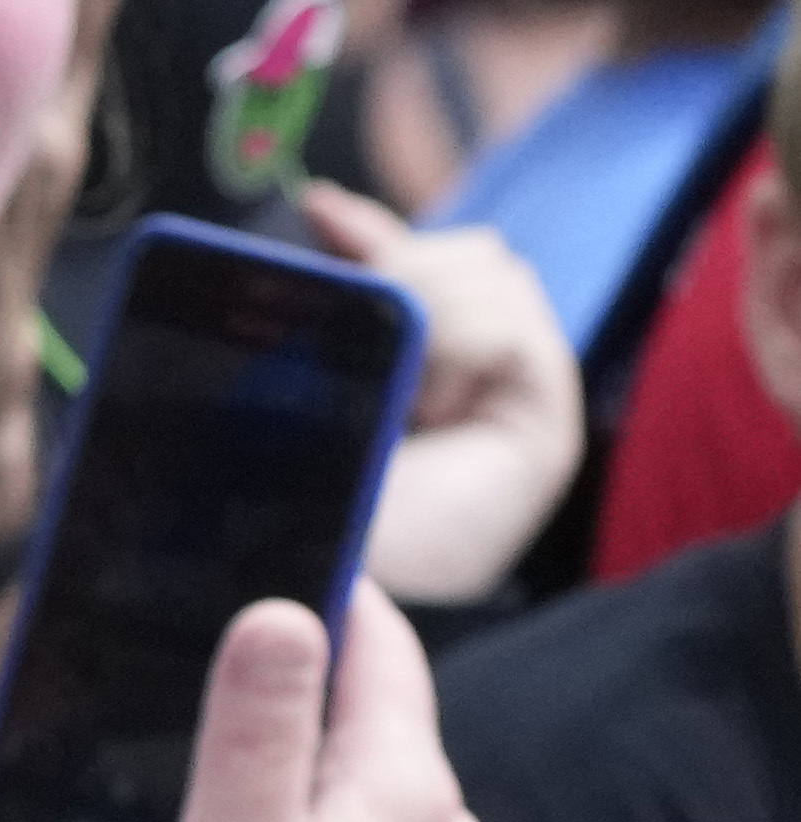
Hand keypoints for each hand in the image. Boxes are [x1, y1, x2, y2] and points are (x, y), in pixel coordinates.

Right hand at [119, 587, 484, 821]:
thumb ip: (259, 730)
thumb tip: (287, 608)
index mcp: (403, 791)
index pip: (379, 641)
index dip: (321, 580)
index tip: (250, 538)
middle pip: (365, 704)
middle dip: (288, 666)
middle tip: (188, 639)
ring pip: (350, 773)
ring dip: (282, 747)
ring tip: (188, 740)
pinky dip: (288, 813)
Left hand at [312, 185, 595, 605]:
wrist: (327, 609)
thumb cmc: (288, 522)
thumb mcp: (279, 400)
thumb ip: (298, 322)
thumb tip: (310, 219)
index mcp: (387, 373)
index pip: (400, 262)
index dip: (364, 229)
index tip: (314, 211)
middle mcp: (455, 377)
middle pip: (462, 251)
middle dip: (407, 262)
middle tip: (361, 309)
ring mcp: (504, 394)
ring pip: (491, 270)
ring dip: (431, 303)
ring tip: (391, 382)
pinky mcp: (541, 419)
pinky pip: (509, 324)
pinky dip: (458, 341)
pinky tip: (423, 401)